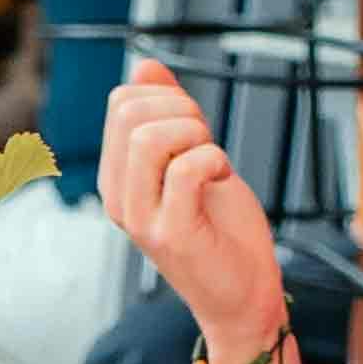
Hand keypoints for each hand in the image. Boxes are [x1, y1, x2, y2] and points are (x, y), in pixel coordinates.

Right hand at [99, 54, 285, 363]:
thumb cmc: (222, 231)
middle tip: (208, 142)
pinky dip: (213, 160)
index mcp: (118, 177)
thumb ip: (169, 115)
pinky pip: (184, 170)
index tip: (196, 129)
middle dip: (181, 110)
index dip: (167, 97)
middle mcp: (119, 197)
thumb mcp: (194, 159)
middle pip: (129, 113)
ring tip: (214, 162)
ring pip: (148, 138)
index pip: (120, 103)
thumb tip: (144, 67)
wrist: (244, 296)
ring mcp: (142, 218)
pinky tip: (223, 177)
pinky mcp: (172, 234)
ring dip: (196, 135)